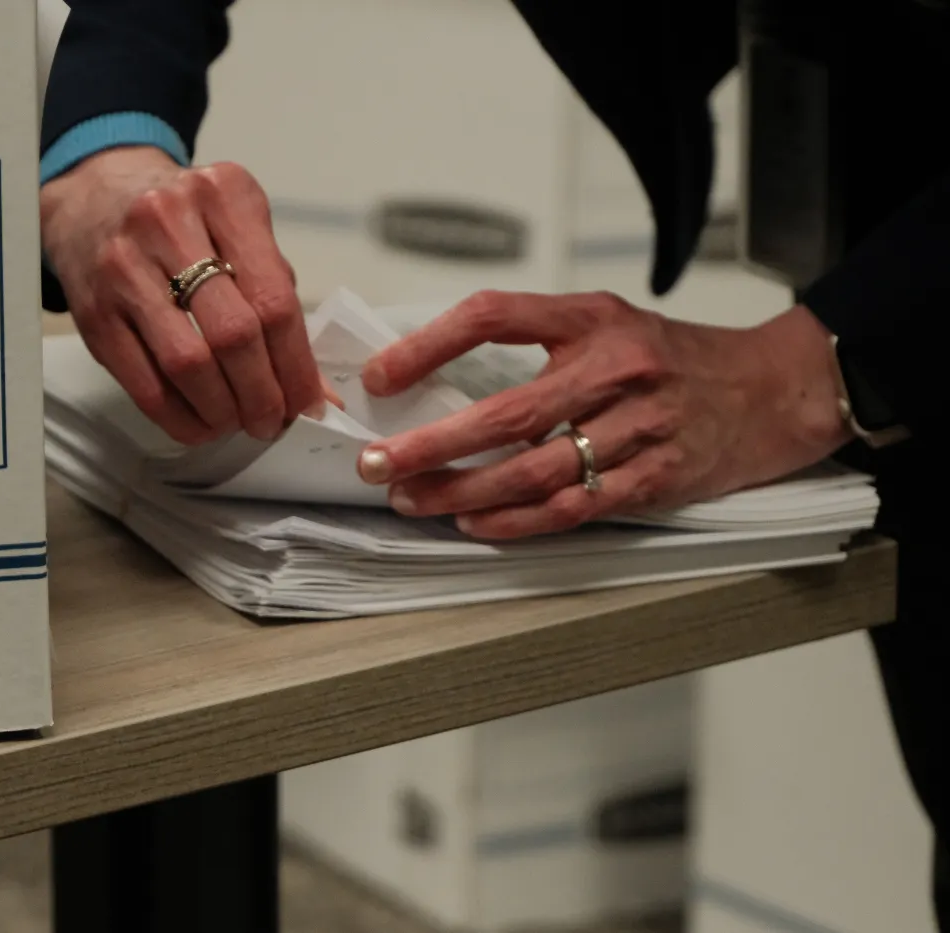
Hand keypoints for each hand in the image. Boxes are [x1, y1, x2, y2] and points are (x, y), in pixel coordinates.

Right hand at [41, 146, 328, 444]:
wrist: (95, 196)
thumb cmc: (184, 221)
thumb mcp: (238, 229)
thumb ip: (277, 297)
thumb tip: (315, 392)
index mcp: (224, 195)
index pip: (274, 299)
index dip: (296, 366)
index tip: (308, 405)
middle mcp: (169, 222)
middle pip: (233, 334)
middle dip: (262, 395)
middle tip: (270, 422)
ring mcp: (123, 267)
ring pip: (188, 364)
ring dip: (221, 411)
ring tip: (236, 423)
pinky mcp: (92, 312)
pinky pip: (143, 383)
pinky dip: (179, 417)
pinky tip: (199, 424)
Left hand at [354, 290, 852, 538]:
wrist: (772, 389)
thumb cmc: (673, 359)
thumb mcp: (607, 324)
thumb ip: (535, 343)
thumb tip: (436, 379)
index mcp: (593, 318)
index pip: (494, 316)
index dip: (428, 345)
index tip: (380, 377)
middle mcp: (616, 368)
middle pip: (506, 411)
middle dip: (430, 444)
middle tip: (377, 463)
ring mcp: (639, 427)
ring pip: (535, 470)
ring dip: (463, 491)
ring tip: (412, 499)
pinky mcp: (655, 478)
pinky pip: (572, 507)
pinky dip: (517, 521)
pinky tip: (474, 523)